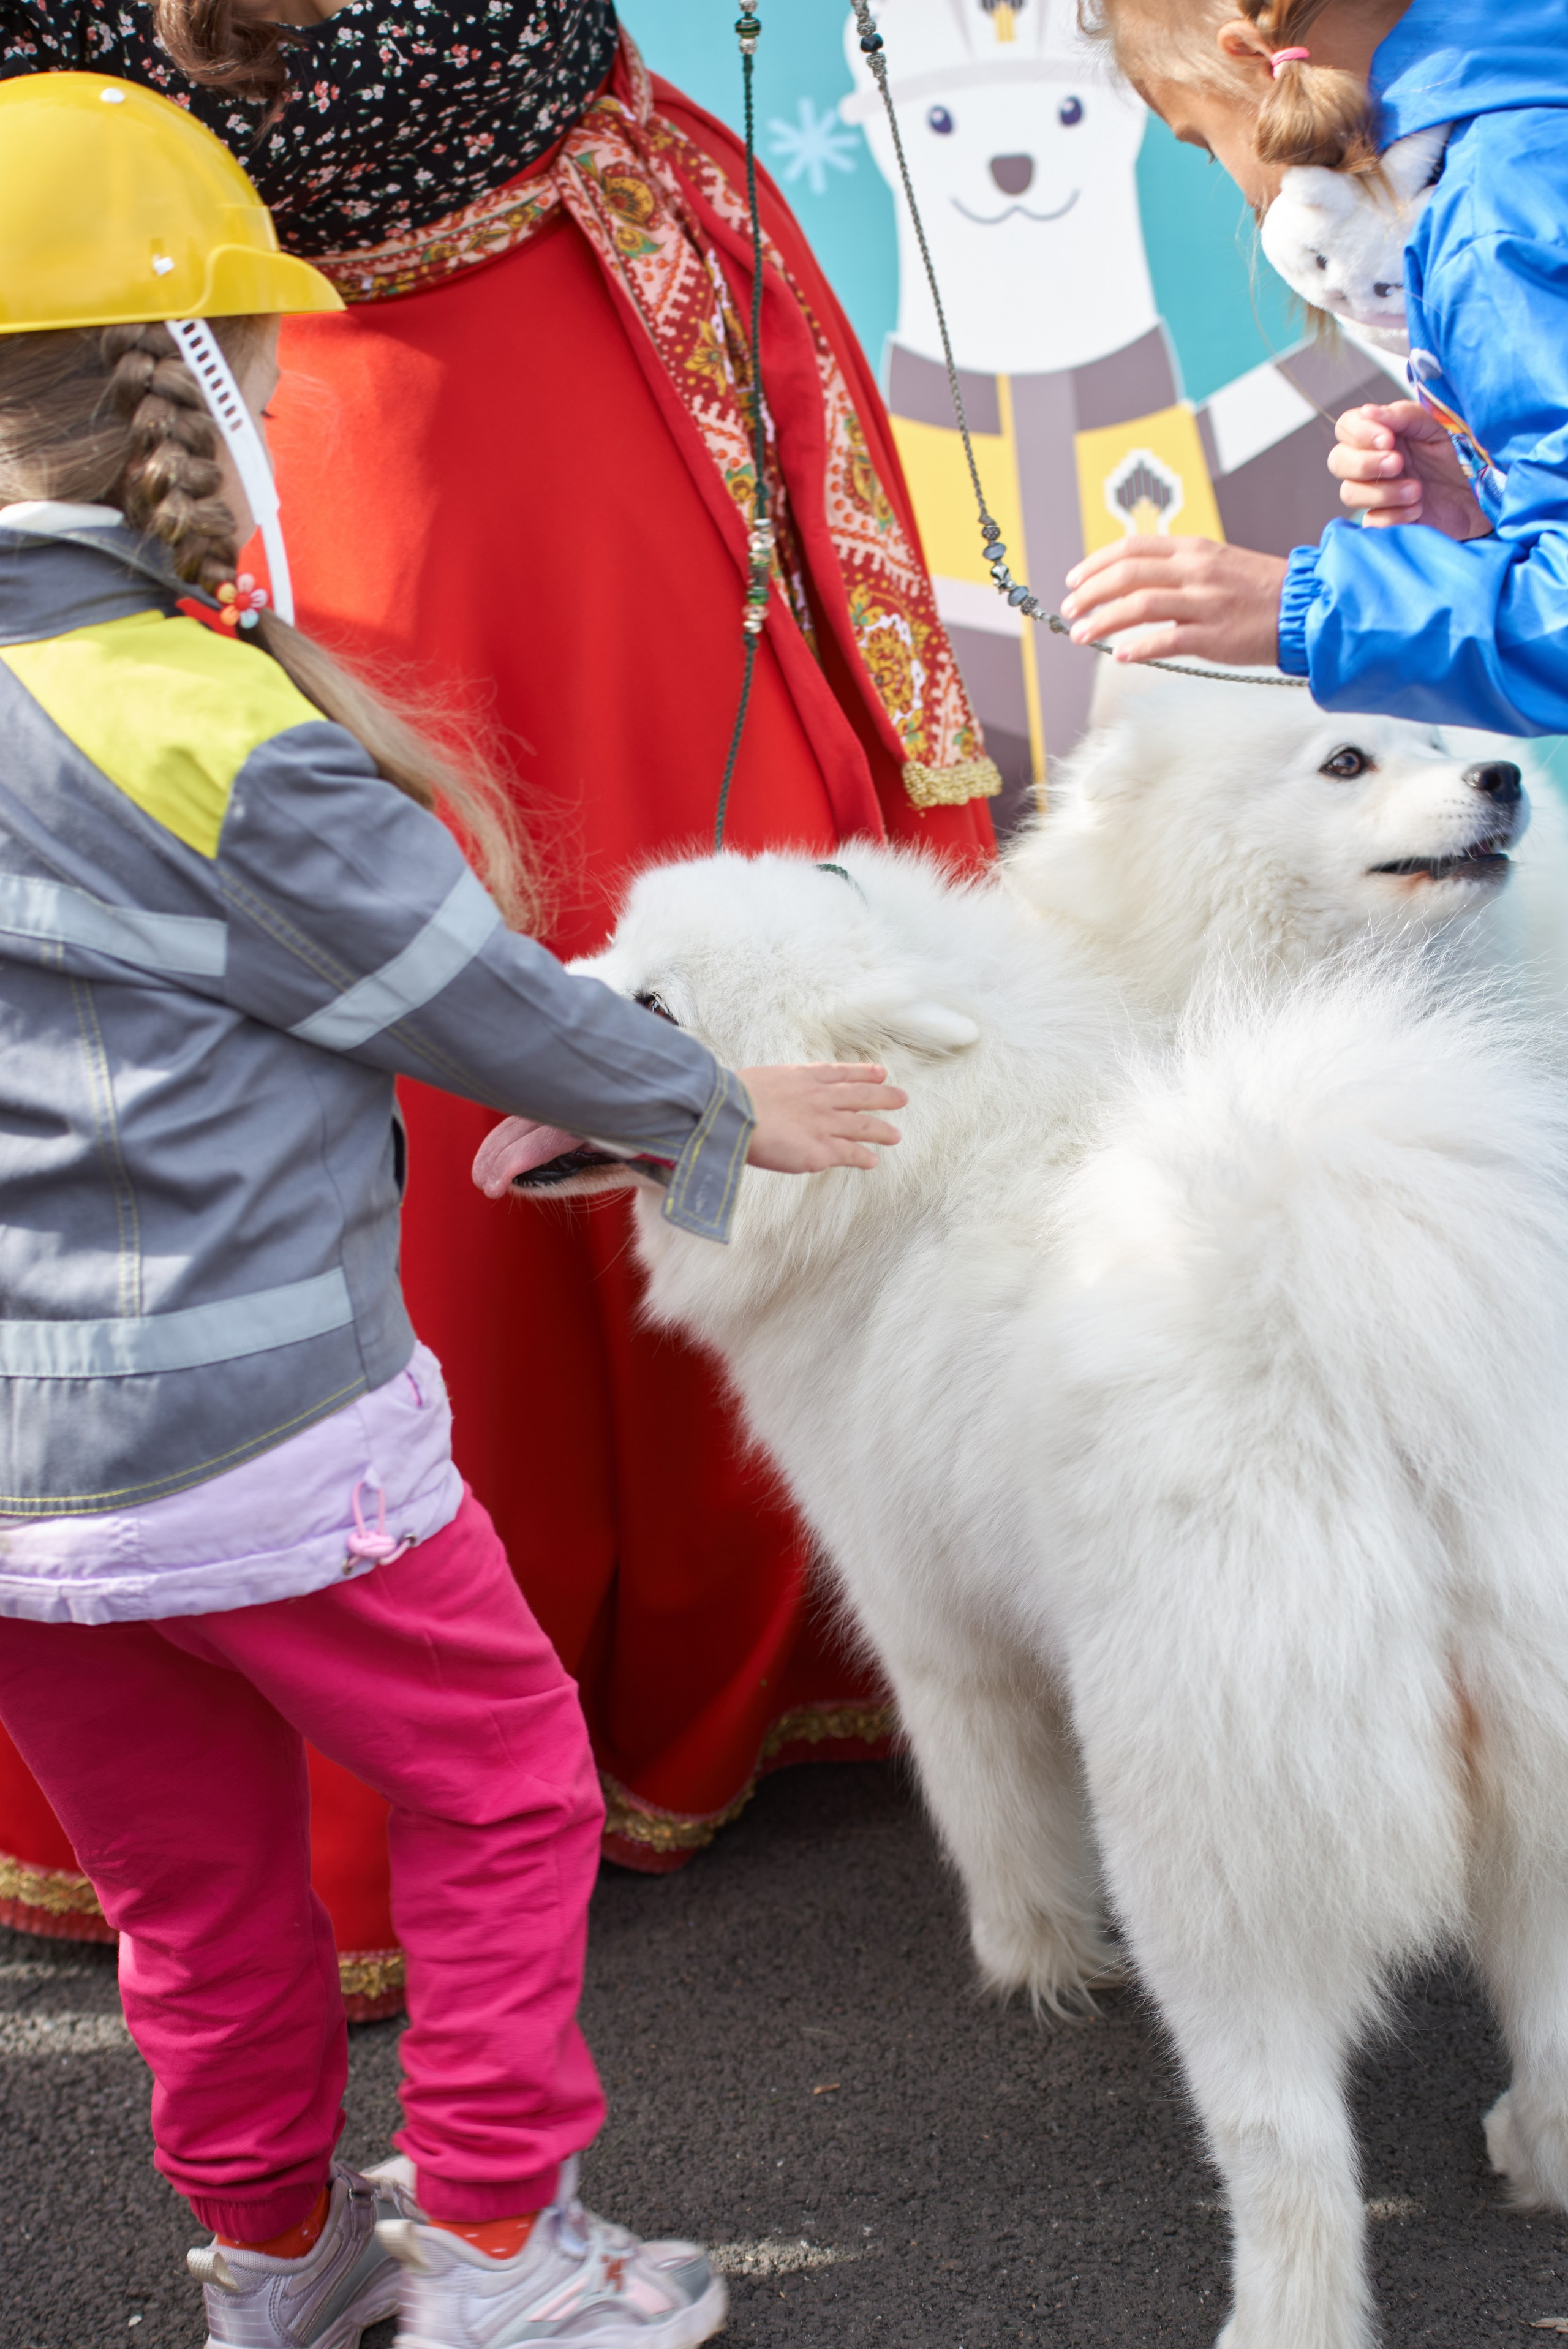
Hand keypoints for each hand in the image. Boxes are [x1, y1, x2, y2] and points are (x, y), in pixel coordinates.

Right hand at [741, 1062, 906, 1172]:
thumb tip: (771, 1097)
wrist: (732, 1113)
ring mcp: (823, 1123)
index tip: (880, 1072)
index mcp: (803, 1077)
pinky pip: (849, 1154)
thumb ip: (776, 1088)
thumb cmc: (733, 1097)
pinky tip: (872, 1161)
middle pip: (861, 1095)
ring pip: (862, 1125)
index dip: (862, 1072)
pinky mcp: (820, 1150)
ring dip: (881, 1131)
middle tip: (902, 1098)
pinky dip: (863, 1157)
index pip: (840, 1073)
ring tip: (896, 1136)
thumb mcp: (760, 1079)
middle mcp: (820, 1098)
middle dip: (883, 1097)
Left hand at [1060, 537, 1286, 666]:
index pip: (1132, 547)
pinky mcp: (1214, 635)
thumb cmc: (1257, 591)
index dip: (1096, 563)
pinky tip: (1120, 655)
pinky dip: (1140, 647)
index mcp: (1193, 550)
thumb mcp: (1216, 563)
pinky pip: (1169, 639)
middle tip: (1070, 611)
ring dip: (1104, 621)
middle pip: (1128, 574)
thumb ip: (1177, 568)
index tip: (1074, 580)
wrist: (1303, 607)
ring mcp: (1205, 602)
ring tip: (1082, 634)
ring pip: (1140, 605)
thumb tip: (1133, 580)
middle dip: (1090, 593)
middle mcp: (1196, 570)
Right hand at [1328, 401, 1490, 539]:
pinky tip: (1418, 509)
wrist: (1488, 494)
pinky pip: (1371, 521)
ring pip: (1350, 493)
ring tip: (1417, 490)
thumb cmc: (1465, 454)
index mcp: (1385, 432)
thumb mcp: (1439, 426)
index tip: (1387, 439)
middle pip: (1338, 461)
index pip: (1347, 426)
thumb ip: (1404, 415)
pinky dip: (1393, 516)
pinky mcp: (1388, 520)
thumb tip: (1367, 412)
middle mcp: (1375, 461)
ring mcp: (1379, 492)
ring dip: (1383, 492)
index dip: (1359, 433)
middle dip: (1364, 464)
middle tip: (1398, 463)